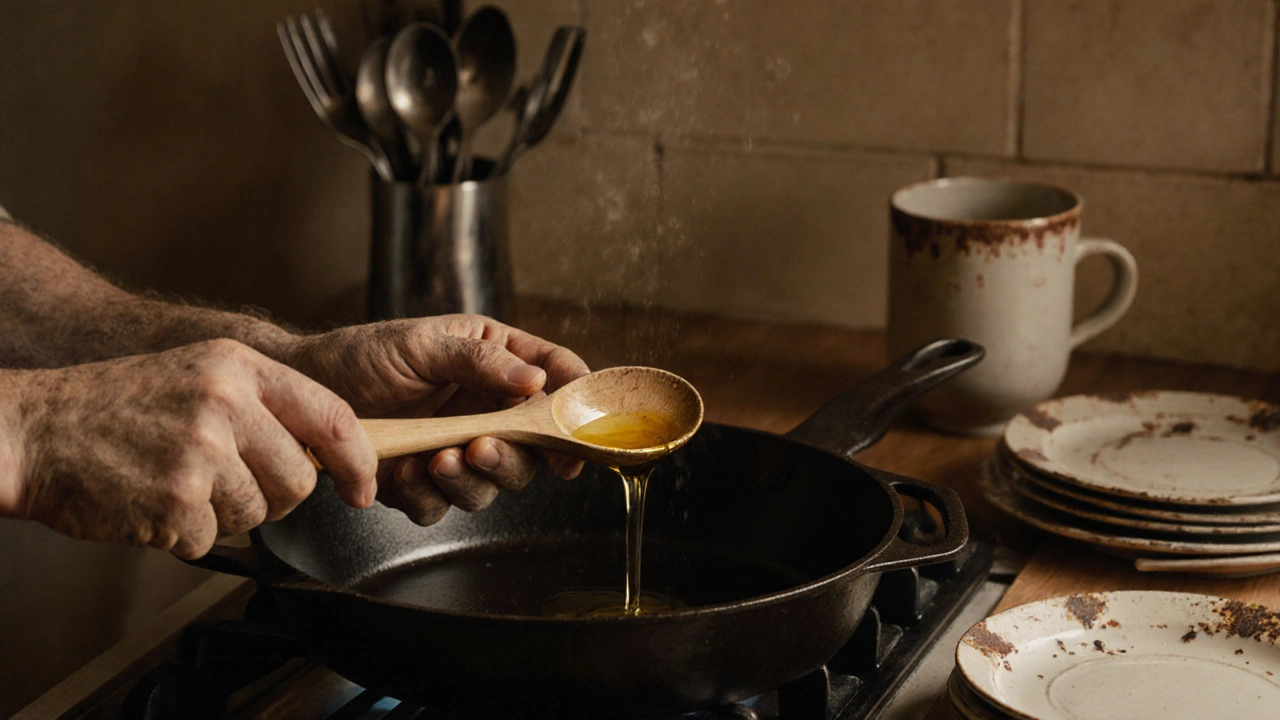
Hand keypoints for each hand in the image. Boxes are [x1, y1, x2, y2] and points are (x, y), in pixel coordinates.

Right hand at [6, 339, 376, 558]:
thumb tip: (328, 451)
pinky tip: (153, 502)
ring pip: (258, 513)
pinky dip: (184, 534)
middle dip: (272, 496)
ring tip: (178, 483)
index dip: (359, 461)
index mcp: (238, 367)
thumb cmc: (117, 408)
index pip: (333, 416)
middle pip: (299, 478)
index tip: (362, 487)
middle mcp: (225, 403)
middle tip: (226, 483)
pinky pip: (211, 538)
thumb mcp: (200, 376)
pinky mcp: (176, 499)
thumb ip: (263, 404)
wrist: (33, 430)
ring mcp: (201, 452)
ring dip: (222, 514)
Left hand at [282, 314, 589, 524]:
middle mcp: (486, 408)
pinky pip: (442, 506)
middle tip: (481, 449)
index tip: (574, 435)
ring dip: (469, 479)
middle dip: (513, 455)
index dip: (574, 408)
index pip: (556, 379)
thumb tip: (535, 381)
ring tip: (436, 460)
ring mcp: (458, 448)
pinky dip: (426, 495)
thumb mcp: (421, 343)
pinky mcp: (424, 483)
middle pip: (532, 447)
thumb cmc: (362, 354)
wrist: (301, 389)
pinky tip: (403, 472)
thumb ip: (479, 359)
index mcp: (498, 361)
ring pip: (492, 485)